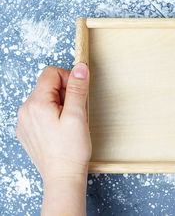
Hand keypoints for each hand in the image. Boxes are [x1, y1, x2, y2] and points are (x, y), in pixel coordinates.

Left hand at [16, 64, 89, 214]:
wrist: (62, 177)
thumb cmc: (70, 149)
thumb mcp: (77, 115)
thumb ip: (77, 88)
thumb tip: (80, 67)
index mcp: (36, 103)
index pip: (51, 73)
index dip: (69, 79)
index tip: (78, 95)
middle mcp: (24, 110)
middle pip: (47, 85)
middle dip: (64, 93)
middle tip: (74, 113)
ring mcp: (23, 122)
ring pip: (44, 99)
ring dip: (59, 104)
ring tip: (67, 123)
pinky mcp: (26, 131)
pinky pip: (39, 112)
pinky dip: (52, 115)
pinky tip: (60, 131)